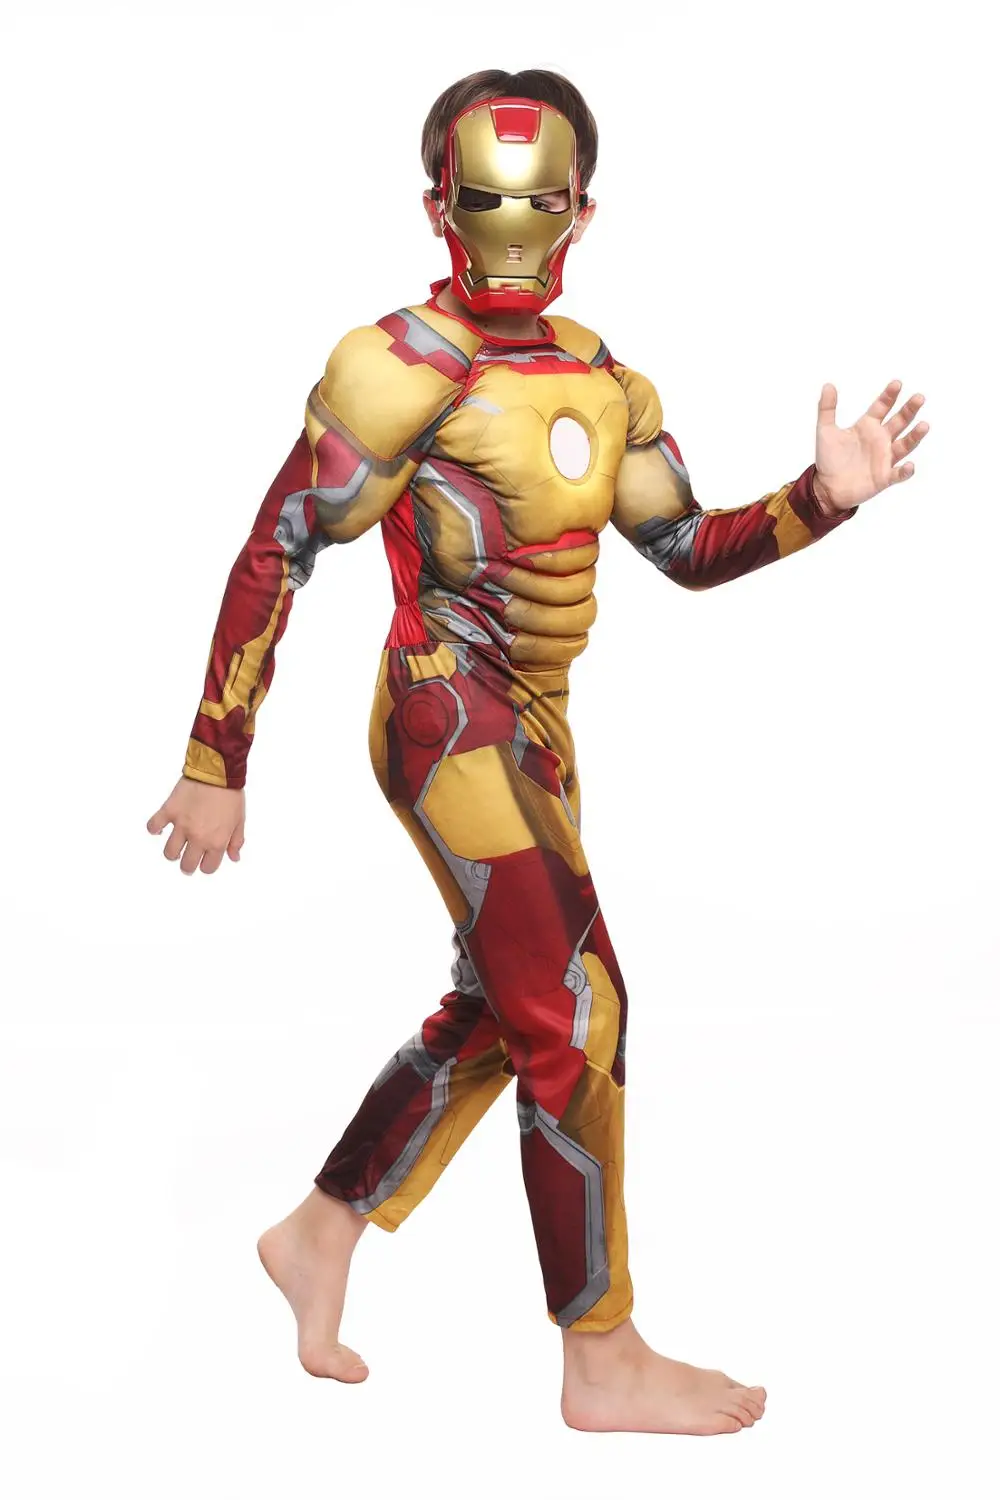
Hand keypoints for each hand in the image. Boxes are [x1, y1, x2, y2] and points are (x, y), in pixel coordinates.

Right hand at [147, 776, 244, 875]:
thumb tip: (234, 858)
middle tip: (187, 860)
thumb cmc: (231, 794)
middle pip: (186, 865)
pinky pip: (154, 826)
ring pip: (169, 852)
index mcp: (217, 841)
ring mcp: (181, 825)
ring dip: (172, 853)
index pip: (208, 868)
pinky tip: (160, 828)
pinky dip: (154, 829)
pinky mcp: (169, 811)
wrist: (217, 771)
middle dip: (187, 866)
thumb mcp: (239, 820)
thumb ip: (236, 841)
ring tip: (176, 847)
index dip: (206, 866)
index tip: (205, 860)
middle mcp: (198, 837)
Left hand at [812, 379, 929, 515]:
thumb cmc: (829, 459)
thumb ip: (827, 408)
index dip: (889, 395)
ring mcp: (885, 458)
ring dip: (915, 436)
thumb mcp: (825, 431)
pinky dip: (905, 471)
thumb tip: (828, 385)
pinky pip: (898, 474)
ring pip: (905, 445)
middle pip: (900, 421)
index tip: (897, 384)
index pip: (882, 406)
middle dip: (909, 410)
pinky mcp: (884, 477)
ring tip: (924, 425)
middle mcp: (881, 439)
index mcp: (868, 426)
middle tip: (919, 398)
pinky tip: (910, 466)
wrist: (827, 488)